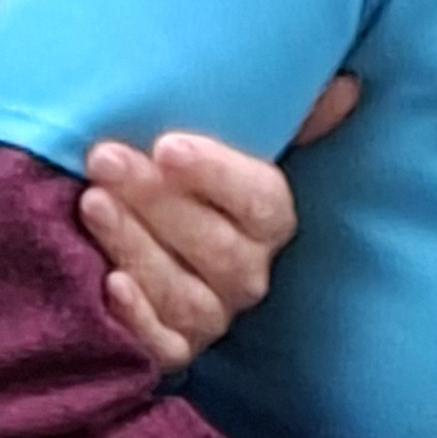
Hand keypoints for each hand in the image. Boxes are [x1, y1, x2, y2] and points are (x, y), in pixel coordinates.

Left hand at [81, 81, 350, 366]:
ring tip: (91, 202)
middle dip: (157, 201)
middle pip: (217, 248)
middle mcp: (248, 274)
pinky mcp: (173, 350)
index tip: (167, 145)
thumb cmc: (186, 180)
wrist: (139, 228)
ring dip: (135, 246)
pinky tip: (107, 284)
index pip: (261, 200)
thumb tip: (345, 87)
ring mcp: (212, 316)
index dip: (217, 174)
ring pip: (183, 292)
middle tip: (105, 158)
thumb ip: (288, 118)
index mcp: (270, 221)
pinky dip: (136, 316)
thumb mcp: (234, 143)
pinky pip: (162, 345)